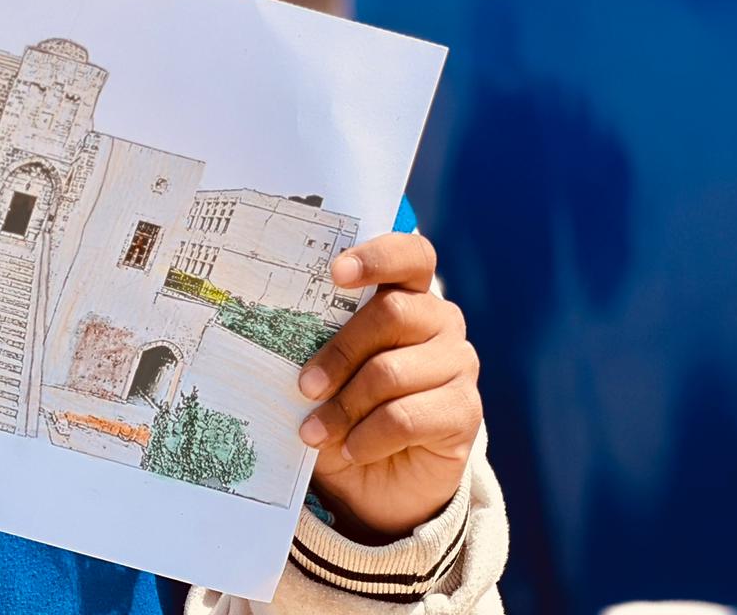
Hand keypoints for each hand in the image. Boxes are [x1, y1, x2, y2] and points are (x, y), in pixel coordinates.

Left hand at [296, 233, 481, 540]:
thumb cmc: (341, 407)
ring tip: (314, 430)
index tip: (335, 273)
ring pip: (392, 371)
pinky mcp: (464, 411)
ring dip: (344, 405)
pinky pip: (406, 417)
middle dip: (339, 352)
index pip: (410, 255)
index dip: (376, 257)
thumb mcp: (322, 369)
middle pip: (392, 313)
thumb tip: (272, 326)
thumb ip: (312, 339)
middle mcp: (440, 321)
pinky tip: (352, 448)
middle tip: (304, 386)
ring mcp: (458, 364)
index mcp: (407, 294)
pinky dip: (369, 436)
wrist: (374, 479)